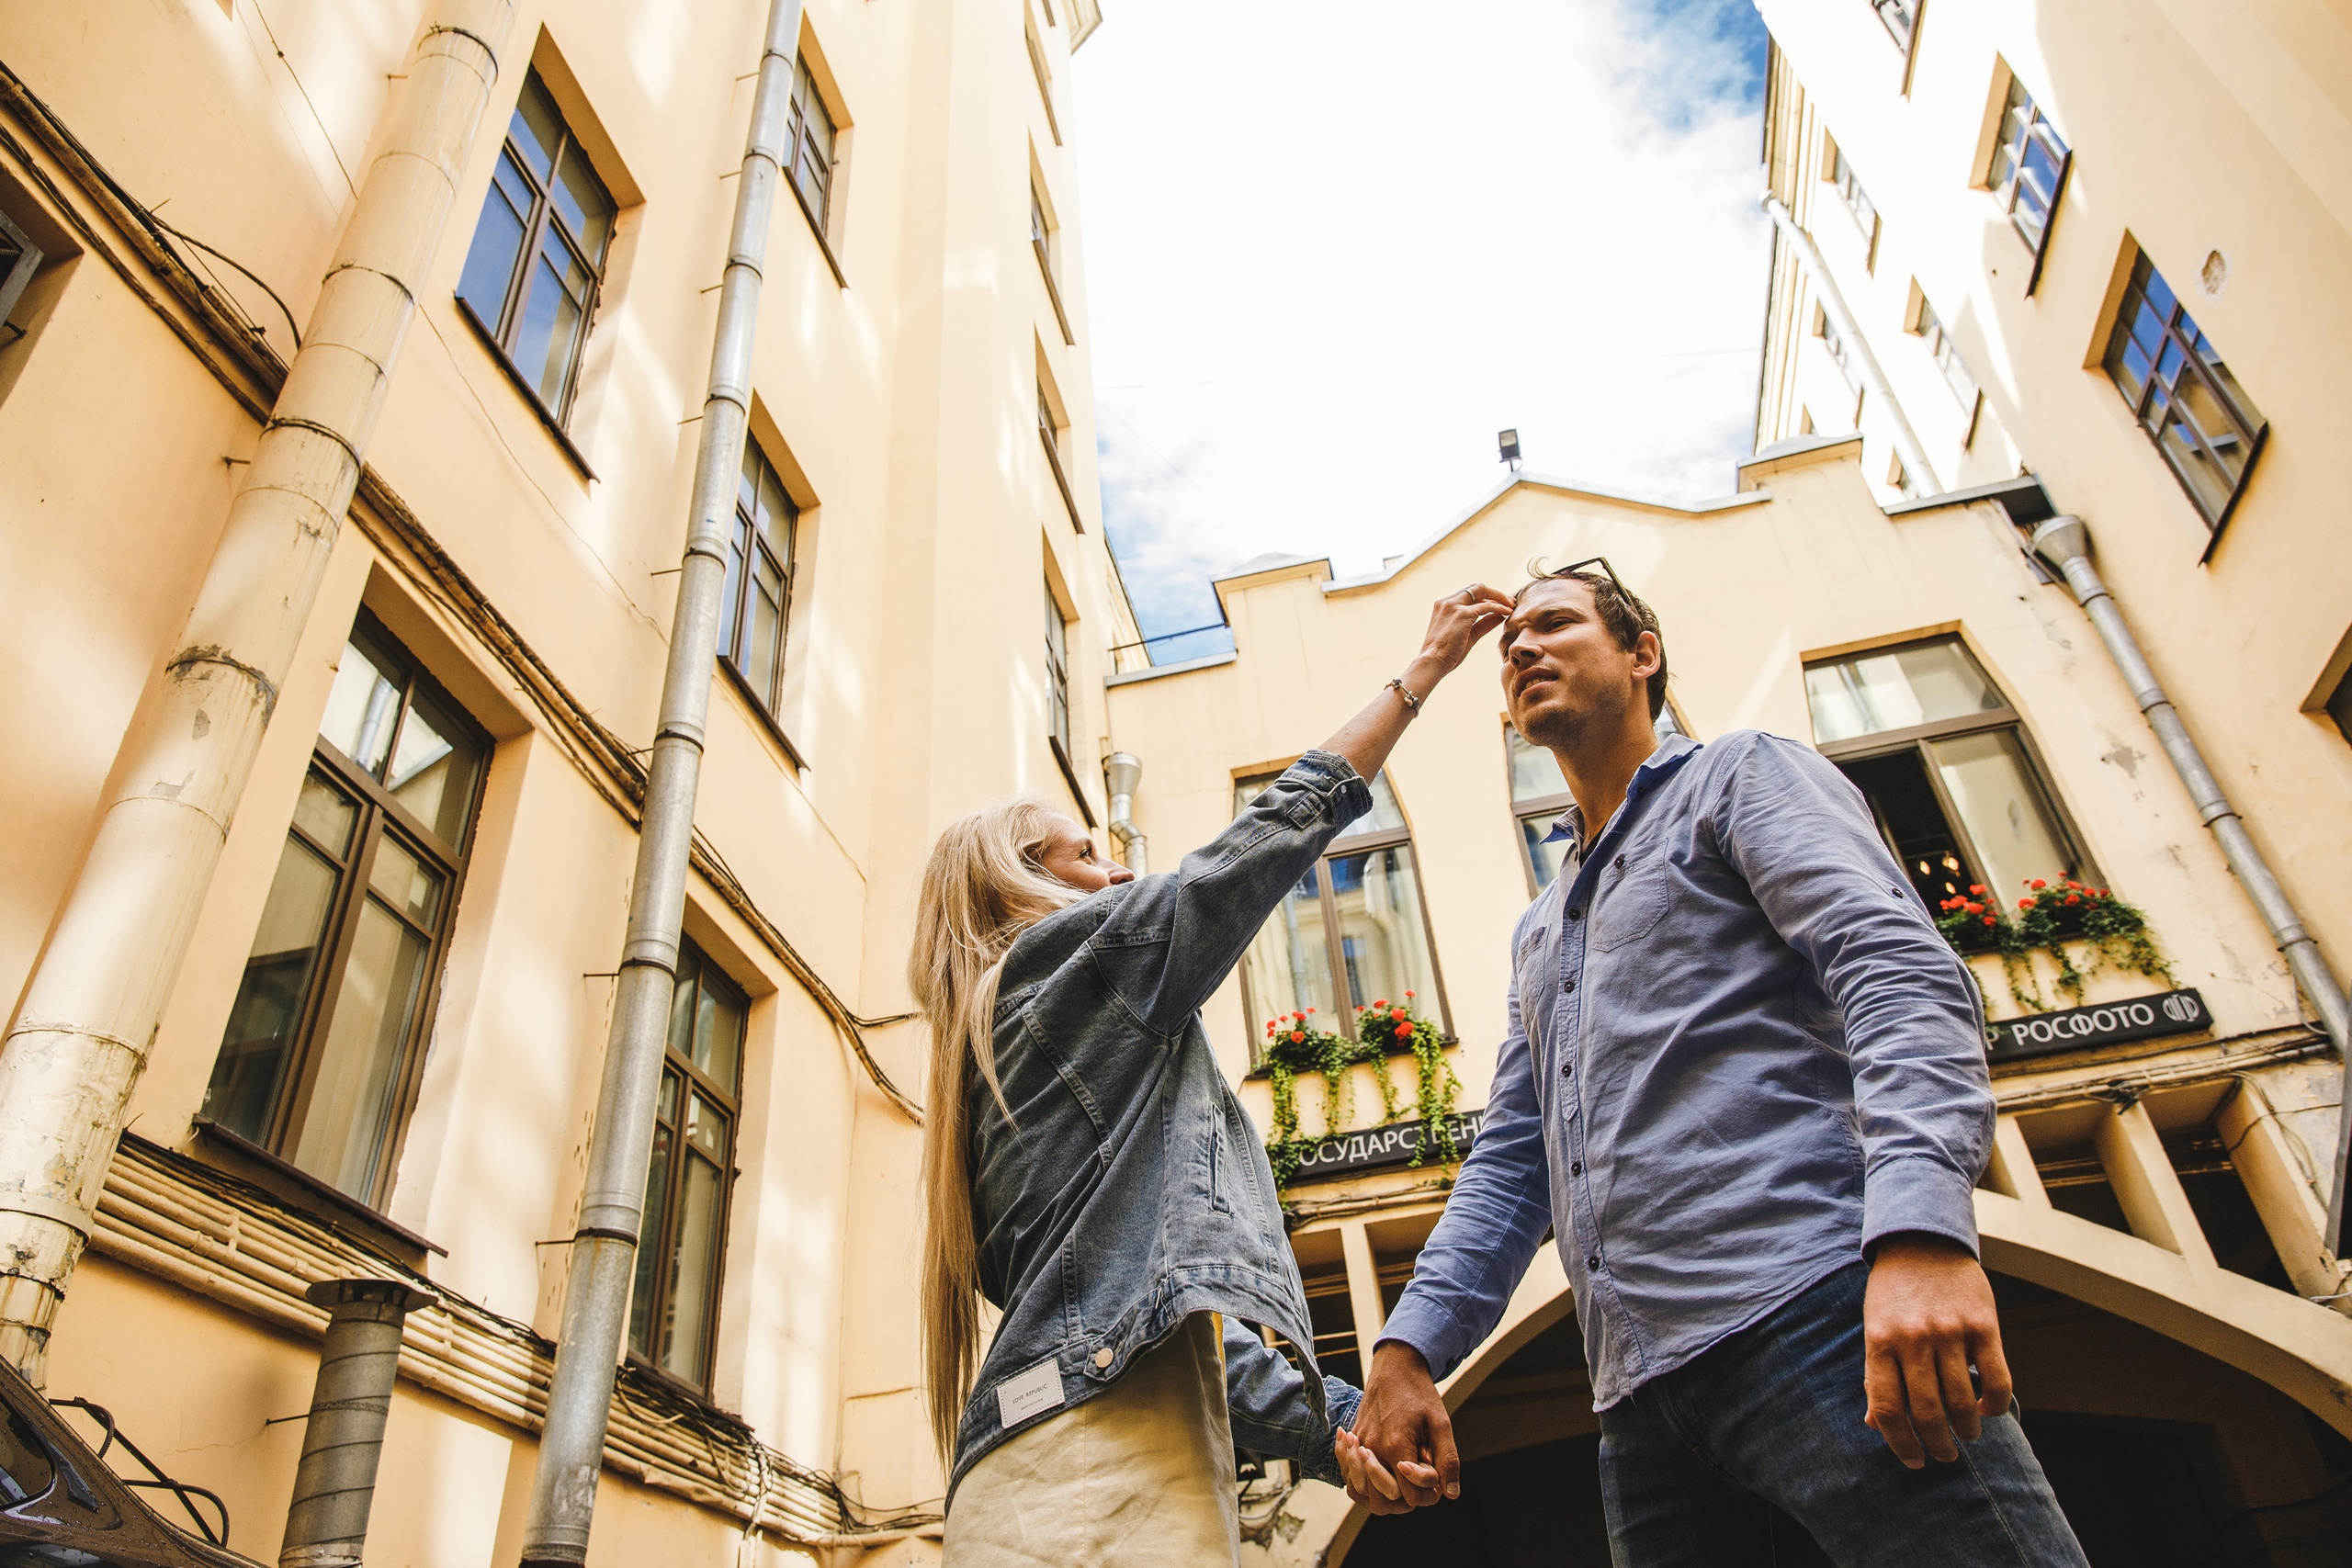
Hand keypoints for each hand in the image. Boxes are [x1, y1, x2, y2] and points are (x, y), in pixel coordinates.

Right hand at [1335, 1342, 1458, 1513]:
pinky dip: (1364, 1483)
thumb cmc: (1419, 1393)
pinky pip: (1350, 1477)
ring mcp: (1358, 1444)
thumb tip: (1451, 1493)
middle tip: (1419, 1480)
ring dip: (1382, 1494)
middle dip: (1405, 1499)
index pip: (1409, 1496)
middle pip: (1383, 1501)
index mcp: (1396, 1445)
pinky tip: (1381, 1473)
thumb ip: (1448, 1460)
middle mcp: (1371, 1448)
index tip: (1434, 1475)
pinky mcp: (1352, 1439)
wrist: (1394, 1366)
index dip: (1426, 1493)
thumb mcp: (1441, 1423)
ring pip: (1362, 1493)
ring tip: (1401, 1480)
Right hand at [1405, 584, 1514, 692]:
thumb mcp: (1467, 635)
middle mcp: (1447, 601)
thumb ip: (1483, 624)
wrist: (1432, 663)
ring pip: (1482, 591)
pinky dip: (1499, 607)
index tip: (1500, 605)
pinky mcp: (1462, 614)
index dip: (1486, 597)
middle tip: (1510, 602)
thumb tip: (1501, 616)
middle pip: (1476, 588)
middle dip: (1495, 593)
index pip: (1469, 594)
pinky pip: (1486, 606)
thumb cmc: (1446, 654)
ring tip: (1512, 606)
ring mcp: (1454, 605)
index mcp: (1444, 605)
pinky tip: (1507, 612)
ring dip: (1500, 597)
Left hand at [1862, 1233, 2013, 1467]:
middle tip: (1944, 1454)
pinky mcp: (1984, 1325)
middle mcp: (1914, 1339)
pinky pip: (1998, 1380)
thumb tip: (1877, 1425)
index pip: (1888, 1409)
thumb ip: (1876, 1375)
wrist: (1923, 1240)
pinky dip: (1996, 1405)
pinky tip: (1988, 1410)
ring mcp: (1950, 1332)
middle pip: (1927, 1412)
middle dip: (1937, 1445)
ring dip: (1967, 1430)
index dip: (1900, 1444)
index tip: (1914, 1460)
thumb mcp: (1874, 1328)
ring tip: (1966, 1434)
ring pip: (1964, 1402)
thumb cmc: (1894, 1293)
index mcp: (1880, 1342)